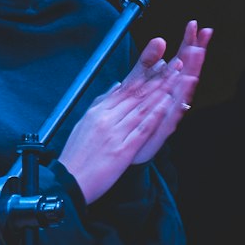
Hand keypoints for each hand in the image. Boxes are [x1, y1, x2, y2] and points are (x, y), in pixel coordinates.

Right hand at [58, 20, 211, 203]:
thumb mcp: (84, 123)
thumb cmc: (76, 155)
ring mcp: (115, 133)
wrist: (69, 181)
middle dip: (158, 78)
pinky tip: (166, 104)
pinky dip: (155, 115)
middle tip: (175, 65)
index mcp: (98, 111)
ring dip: (161, 91)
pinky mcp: (122, 150)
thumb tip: (116, 86)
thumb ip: (102, 103)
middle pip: (137, 94)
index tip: (161, 63)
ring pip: (142, 108)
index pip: (126, 88)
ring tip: (175, 79)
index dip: (145, 75)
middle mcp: (107, 118)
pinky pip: (142, 129)